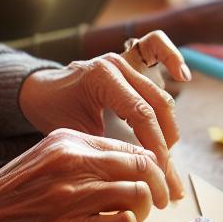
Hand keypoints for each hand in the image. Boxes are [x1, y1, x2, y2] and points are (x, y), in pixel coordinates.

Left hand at [20, 38, 189, 204]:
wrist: (39, 92)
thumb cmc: (55, 114)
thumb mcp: (79, 136)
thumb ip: (112, 150)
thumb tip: (141, 174)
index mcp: (101, 78)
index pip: (141, 113)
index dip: (155, 144)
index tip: (158, 170)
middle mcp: (117, 64)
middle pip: (158, 103)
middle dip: (165, 140)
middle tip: (164, 170)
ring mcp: (125, 58)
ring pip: (161, 92)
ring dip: (169, 126)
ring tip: (167, 154)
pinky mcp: (132, 59)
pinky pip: (157, 47)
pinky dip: (173, 59)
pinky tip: (182, 76)